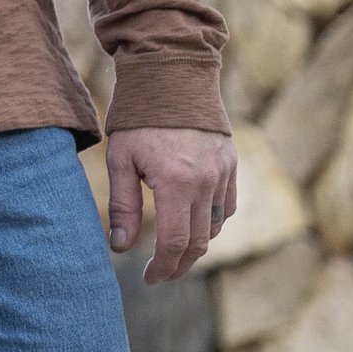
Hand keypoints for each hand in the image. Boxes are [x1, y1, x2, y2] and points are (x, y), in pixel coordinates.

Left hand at [108, 126, 237, 284]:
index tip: (149, 278)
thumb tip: (121, 247)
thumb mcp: (120, 159)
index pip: (174, 242)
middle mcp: (206, 182)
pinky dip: (212, 221)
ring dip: (196, 245)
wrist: (173, 73)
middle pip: (199, 242)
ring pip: (216, 227)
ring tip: (172, 251)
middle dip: (179, 264)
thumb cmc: (139, 116)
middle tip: (160, 274)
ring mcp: (223, 173)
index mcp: (176, 182)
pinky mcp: (231, 164)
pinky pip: (227, 206)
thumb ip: (123, 206)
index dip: (162, 267)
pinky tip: (193, 223)